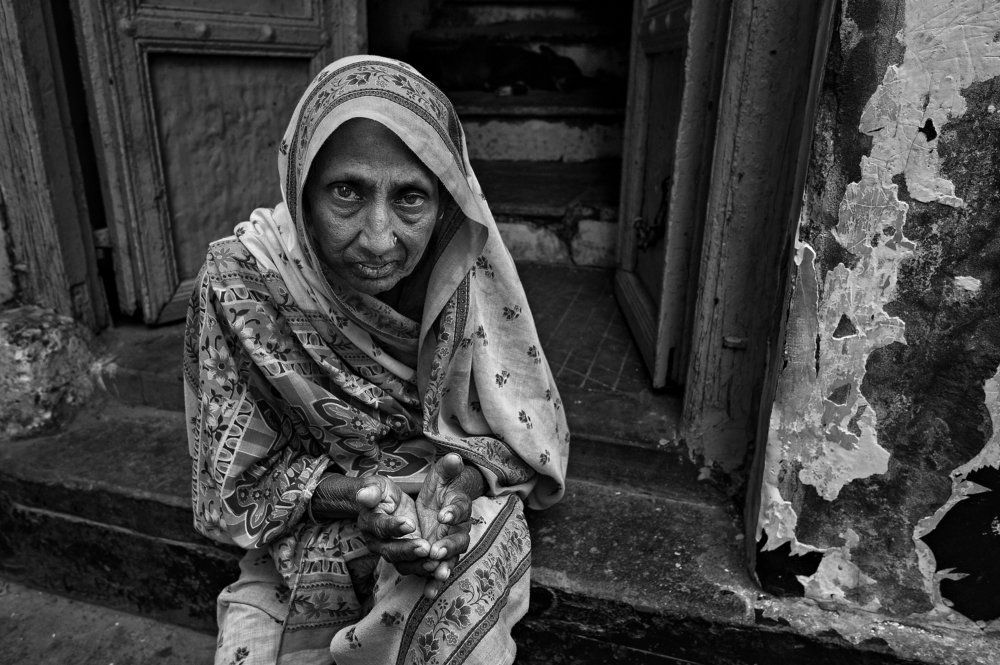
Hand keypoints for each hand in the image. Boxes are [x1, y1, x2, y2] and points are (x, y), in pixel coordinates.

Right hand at [355, 475, 431, 575]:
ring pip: (402, 564)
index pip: (380, 526)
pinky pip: (414, 568)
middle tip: (425, 547)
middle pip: (391, 550)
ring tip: (435, 563)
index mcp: (369, 523)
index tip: (410, 524)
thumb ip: (372, 490)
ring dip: (418, 565)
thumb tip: (362, 495)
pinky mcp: (405, 559)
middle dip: (408, 550)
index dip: (393, 526)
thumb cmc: (382, 493)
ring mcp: (391, 553)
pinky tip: (440, 570)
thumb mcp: (378, 486)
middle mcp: (377, 543)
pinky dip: (426, 571)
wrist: (386, 505)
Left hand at [414, 453, 483, 598]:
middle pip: (458, 539)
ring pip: (451, 559)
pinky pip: (439, 574)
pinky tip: (429, 593)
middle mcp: (458, 530)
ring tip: (438, 574)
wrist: (442, 504)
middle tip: (435, 550)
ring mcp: (449, 547)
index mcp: (458, 508)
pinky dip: (435, 584)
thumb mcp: (440, 477)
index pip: (460, 509)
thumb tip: (454, 456)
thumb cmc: (441, 489)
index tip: (443, 513)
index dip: (453, 511)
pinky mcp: (439, 560)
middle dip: (448, 545)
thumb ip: (447, 468)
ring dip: (444, 566)